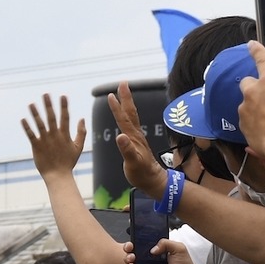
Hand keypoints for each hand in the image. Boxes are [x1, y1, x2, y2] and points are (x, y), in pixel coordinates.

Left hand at [21, 94, 86, 178]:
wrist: (58, 176)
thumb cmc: (68, 162)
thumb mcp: (78, 147)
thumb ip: (81, 133)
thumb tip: (82, 119)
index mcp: (65, 135)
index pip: (65, 117)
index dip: (64, 106)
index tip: (63, 96)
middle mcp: (55, 135)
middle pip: (51, 117)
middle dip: (49, 105)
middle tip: (45, 94)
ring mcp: (45, 140)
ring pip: (40, 124)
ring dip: (35, 113)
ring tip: (31, 103)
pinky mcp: (37, 146)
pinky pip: (31, 135)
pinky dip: (27, 127)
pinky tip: (23, 119)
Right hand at [107, 84, 168, 198]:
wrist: (153, 180)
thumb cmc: (142, 174)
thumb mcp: (133, 163)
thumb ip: (127, 150)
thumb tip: (120, 136)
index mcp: (133, 138)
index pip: (123, 119)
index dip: (117, 107)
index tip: (111, 94)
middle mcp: (135, 134)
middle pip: (130, 112)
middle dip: (126, 97)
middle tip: (122, 83)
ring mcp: (137, 137)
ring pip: (131, 116)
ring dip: (127, 103)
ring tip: (122, 93)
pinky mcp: (136, 141)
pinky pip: (131, 122)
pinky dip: (127, 114)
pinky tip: (124, 114)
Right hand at [125, 238, 202, 263]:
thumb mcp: (179, 248)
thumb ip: (165, 242)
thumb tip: (152, 248)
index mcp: (159, 249)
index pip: (145, 241)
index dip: (139, 239)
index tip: (135, 237)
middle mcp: (152, 257)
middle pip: (136, 250)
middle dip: (130, 247)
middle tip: (130, 247)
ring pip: (132, 260)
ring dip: (128, 256)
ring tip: (132, 257)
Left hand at [236, 40, 264, 156]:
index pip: (262, 60)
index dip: (257, 51)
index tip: (251, 44)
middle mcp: (253, 91)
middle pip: (248, 83)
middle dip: (254, 89)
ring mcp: (244, 106)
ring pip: (246, 103)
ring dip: (254, 107)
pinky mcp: (241, 122)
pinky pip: (246, 118)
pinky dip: (253, 121)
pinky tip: (264, 129)